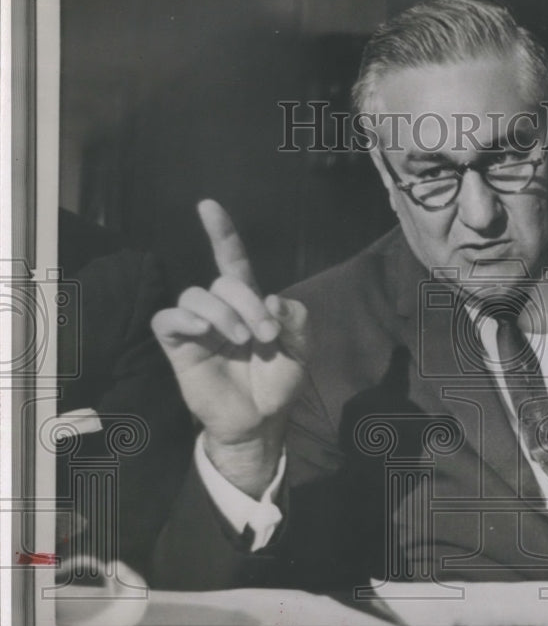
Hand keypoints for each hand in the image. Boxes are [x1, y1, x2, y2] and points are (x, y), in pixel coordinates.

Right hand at [151, 200, 308, 496]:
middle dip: (249, 303)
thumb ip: (295, 318)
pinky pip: (168, 318)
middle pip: (224, 281)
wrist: (263, 420)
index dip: (221, 233)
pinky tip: (205, 332)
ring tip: (243, 341)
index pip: (233, 260)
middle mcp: (220, 308)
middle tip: (266, 335)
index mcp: (248, 302)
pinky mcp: (179, 346)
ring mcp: (197, 326)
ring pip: (196, 294)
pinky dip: (186, 318)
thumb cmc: (278, 382)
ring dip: (224, 313)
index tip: (208, 205)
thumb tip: (269, 299)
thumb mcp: (301, 348)